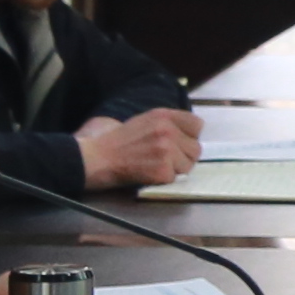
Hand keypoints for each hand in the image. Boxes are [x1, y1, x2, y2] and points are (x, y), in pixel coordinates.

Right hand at [75, 106, 202, 191]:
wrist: (97, 158)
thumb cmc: (118, 141)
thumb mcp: (144, 121)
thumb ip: (168, 124)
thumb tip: (189, 134)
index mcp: (164, 115)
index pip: (197, 125)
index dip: (189, 136)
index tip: (179, 143)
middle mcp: (167, 130)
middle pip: (196, 148)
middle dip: (183, 156)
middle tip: (163, 158)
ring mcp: (166, 150)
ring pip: (188, 165)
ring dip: (175, 169)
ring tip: (154, 165)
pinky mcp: (162, 170)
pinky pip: (175, 178)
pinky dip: (163, 179)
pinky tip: (148, 173)